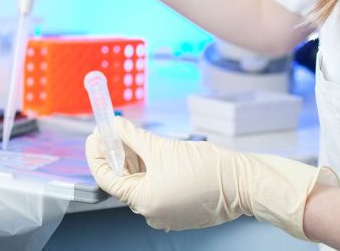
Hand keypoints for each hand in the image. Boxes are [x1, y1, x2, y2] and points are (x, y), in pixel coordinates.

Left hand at [86, 117, 337, 239]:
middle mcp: (152, 213)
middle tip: (116, 130)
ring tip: (135, 138)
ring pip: (140, 184)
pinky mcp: (180, 212)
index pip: (106, 177)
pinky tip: (153, 154)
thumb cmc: (207, 168)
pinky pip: (156, 189)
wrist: (244, 183)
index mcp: (143, 201)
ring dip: (135, 161)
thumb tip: (113, 125)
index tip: (96, 133)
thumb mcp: (161, 147)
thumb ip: (131, 137)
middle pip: (123, 180)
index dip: (97, 152)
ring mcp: (166, 214)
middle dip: (118, 154)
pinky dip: (151, 172)